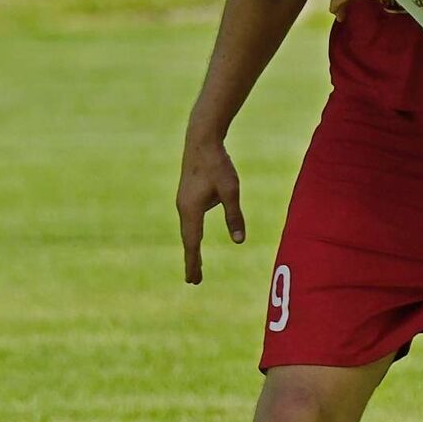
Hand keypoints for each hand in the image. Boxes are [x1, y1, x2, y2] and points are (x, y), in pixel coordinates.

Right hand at [176, 132, 244, 283]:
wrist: (201, 140)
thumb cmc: (218, 165)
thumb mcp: (231, 191)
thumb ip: (234, 216)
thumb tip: (239, 240)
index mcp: (191, 210)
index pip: (193, 243)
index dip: (194, 263)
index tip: (194, 280)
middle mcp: (183, 208)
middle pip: (188, 240)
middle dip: (192, 260)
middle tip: (194, 280)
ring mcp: (183, 202)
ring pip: (188, 231)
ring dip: (192, 248)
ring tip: (196, 264)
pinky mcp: (187, 195)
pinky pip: (189, 221)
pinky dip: (192, 234)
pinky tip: (195, 238)